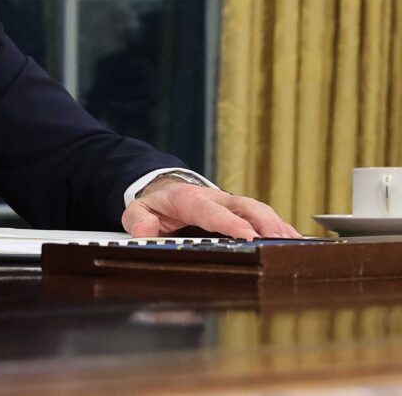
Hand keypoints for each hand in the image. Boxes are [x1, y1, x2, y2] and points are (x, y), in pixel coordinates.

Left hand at [122, 177, 302, 239]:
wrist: (166, 188)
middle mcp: (216, 199)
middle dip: (264, 223)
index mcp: (190, 200)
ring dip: (278, 226)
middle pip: (245, 207)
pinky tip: (296, 242)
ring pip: (259, 211)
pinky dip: (280, 228)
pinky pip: (264, 217)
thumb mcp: (138, 209)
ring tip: (295, 245)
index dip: (231, 224)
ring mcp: (231, 205)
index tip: (248, 236)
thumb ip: (138, 219)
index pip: (212, 212)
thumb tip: (146, 230)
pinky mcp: (241, 212)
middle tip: (280, 242)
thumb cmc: (156, 203)